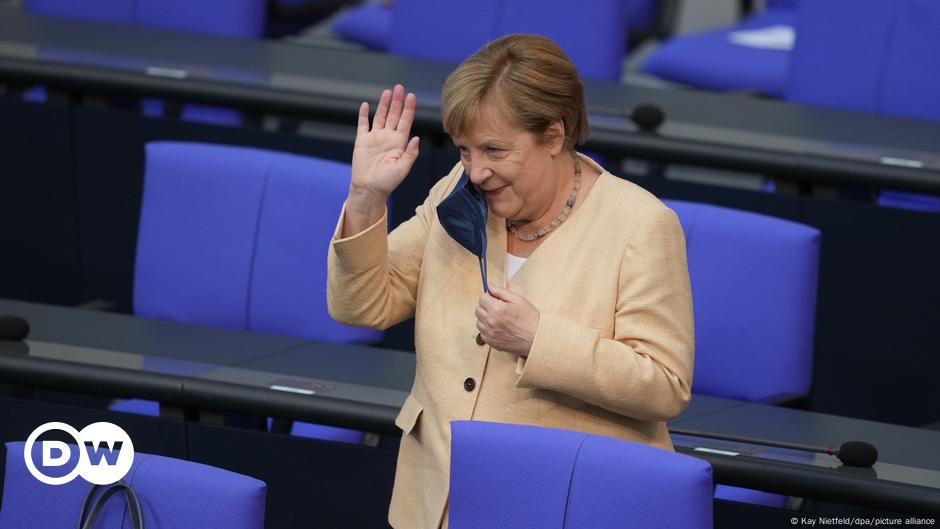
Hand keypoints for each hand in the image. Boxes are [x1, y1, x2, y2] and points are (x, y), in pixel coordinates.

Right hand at [351, 84, 419, 199]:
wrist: (369, 189)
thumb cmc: (388, 182)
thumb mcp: (403, 168)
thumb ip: (410, 153)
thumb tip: (416, 138)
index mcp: (399, 143)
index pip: (405, 121)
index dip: (408, 109)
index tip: (411, 96)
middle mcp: (388, 137)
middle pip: (394, 115)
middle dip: (397, 101)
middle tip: (400, 87)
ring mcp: (375, 138)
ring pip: (380, 116)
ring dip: (384, 104)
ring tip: (387, 92)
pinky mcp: (362, 141)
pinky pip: (363, 124)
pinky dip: (364, 115)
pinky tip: (366, 105)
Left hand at [475, 285, 539, 356]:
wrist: (537, 338)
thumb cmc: (530, 319)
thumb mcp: (518, 300)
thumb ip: (501, 292)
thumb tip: (489, 286)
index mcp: (497, 309)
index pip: (482, 299)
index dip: (489, 297)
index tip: (495, 298)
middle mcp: (491, 322)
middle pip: (478, 310)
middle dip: (486, 306)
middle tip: (498, 308)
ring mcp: (490, 334)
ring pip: (479, 322)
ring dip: (485, 318)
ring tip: (499, 318)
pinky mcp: (492, 343)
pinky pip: (482, 333)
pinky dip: (487, 329)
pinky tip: (498, 328)